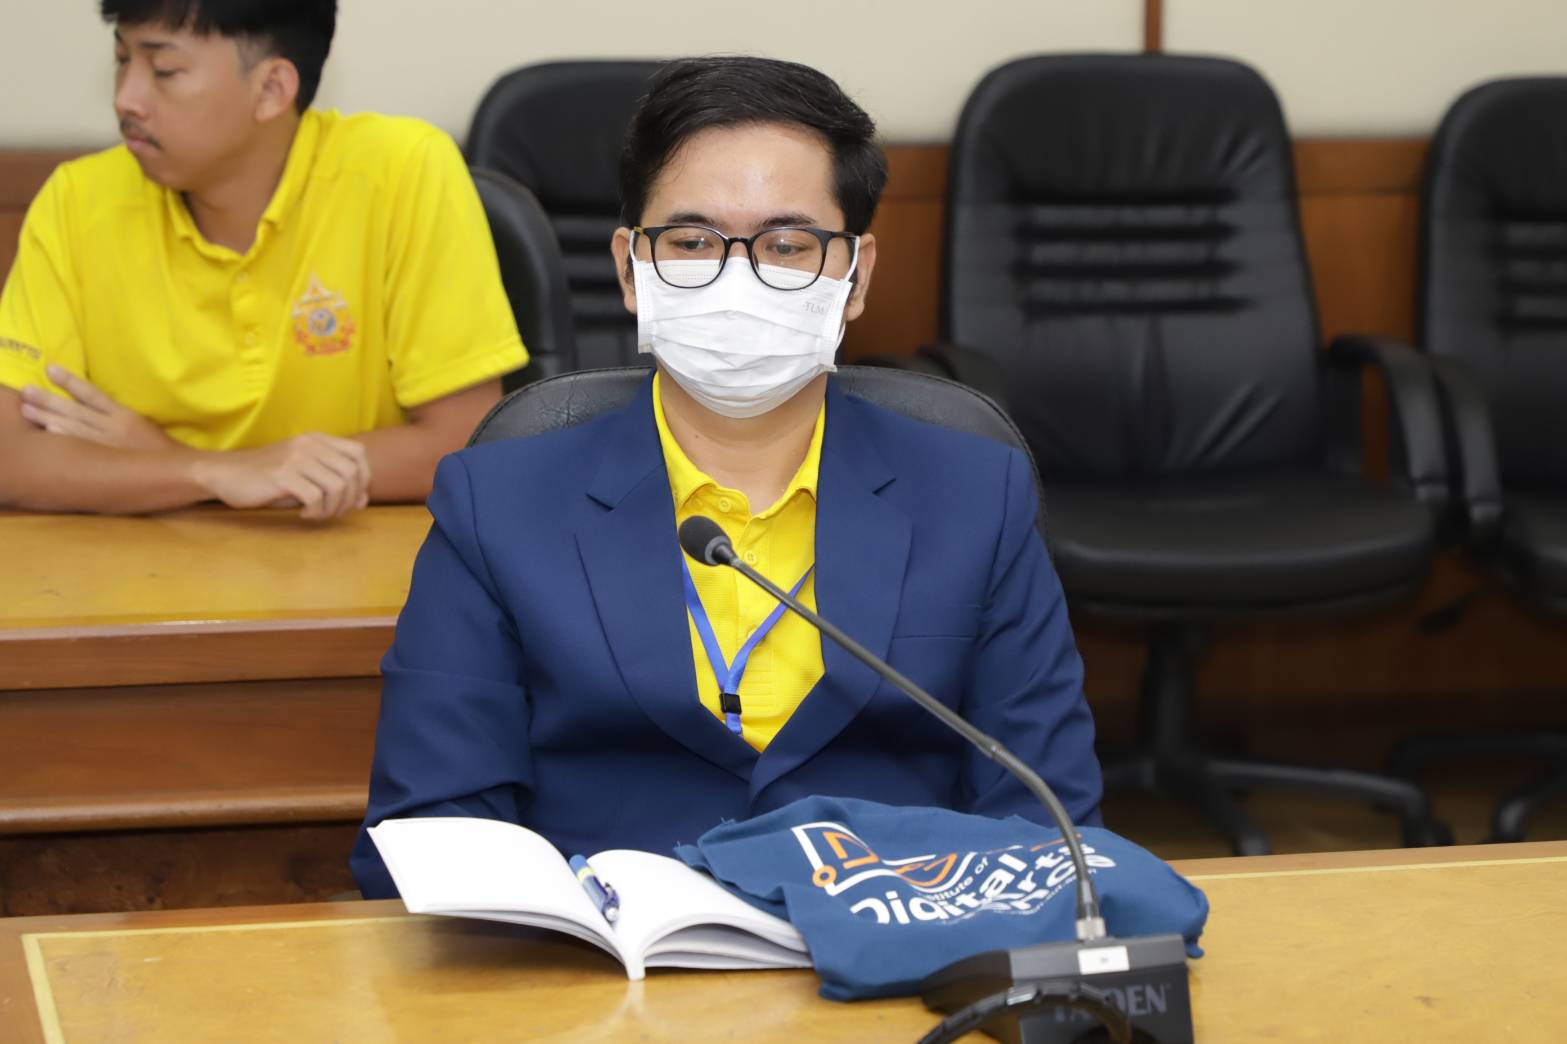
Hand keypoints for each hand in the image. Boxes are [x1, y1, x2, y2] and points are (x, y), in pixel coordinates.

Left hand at [19, 364, 180, 450]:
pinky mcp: (108, 457)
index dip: (70, 381)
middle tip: (26, 390)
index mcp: (124, 415)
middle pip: (75, 409)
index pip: (92, 393)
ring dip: (47, 416)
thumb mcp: (143, 427)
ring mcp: (108, 442)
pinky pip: (83, 444)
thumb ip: (121, 419)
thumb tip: (98, 411)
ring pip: (73, 426)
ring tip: (26, 408)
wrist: (181, 468)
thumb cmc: (163, 451)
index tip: (51, 369)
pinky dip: (65, 435)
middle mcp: (113, 426)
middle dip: (49, 400)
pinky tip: (48, 429)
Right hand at [193, 433, 371, 521]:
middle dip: (350, 499)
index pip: (358, 453)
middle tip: (333, 511)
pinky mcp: (282, 476)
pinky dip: (315, 511)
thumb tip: (364, 501)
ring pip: (337, 486)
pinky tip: (304, 513)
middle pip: (352, 472)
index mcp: (317, 440)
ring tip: (317, 513)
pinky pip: (315, 497)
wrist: (225, 474)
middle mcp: (309, 445)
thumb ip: (334, 485)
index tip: (352, 496)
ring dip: (333, 508)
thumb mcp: (304, 477)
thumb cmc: (268, 478)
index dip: (363, 477)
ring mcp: (296, 459)